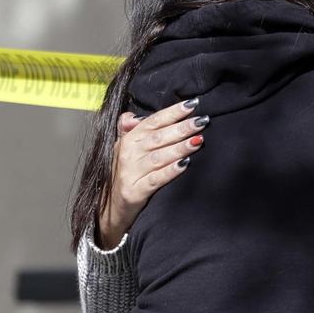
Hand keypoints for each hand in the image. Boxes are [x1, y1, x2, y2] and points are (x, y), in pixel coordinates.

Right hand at [97, 98, 207, 248]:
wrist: (111, 208)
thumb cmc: (125, 174)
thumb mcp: (123, 149)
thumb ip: (129, 130)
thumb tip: (133, 116)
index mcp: (128, 140)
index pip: (153, 121)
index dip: (173, 112)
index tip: (193, 104)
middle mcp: (128, 153)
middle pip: (159, 137)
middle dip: (182, 128)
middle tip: (202, 122)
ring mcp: (131, 173)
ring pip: (159, 156)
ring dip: (180, 147)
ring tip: (198, 140)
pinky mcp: (135, 191)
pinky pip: (156, 179)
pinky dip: (171, 171)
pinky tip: (185, 164)